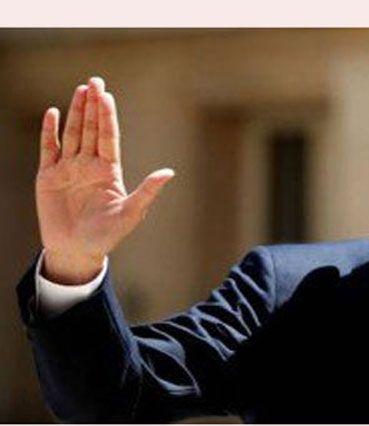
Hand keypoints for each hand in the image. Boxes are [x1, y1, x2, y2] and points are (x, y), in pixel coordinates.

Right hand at [36, 77, 174, 283]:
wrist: (76, 251)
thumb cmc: (107, 235)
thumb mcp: (131, 213)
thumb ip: (147, 191)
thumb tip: (169, 172)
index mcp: (109, 171)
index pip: (108, 137)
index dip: (107, 116)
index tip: (107, 95)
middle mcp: (89, 165)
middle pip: (90, 129)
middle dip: (92, 105)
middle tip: (94, 81)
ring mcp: (68, 168)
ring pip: (71, 134)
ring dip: (74, 112)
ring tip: (79, 90)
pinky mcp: (47, 176)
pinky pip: (48, 148)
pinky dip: (49, 131)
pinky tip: (52, 112)